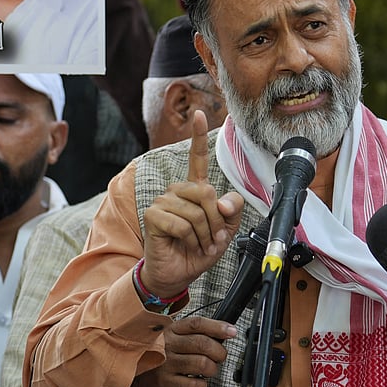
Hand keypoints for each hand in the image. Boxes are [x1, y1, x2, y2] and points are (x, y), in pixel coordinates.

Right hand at [129, 315, 237, 386]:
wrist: (140, 382)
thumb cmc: (164, 358)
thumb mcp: (175, 339)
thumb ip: (195, 334)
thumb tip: (224, 333)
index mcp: (171, 330)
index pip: (197, 324)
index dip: (217, 327)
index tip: (232, 331)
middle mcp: (167, 345)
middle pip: (202, 343)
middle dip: (219, 352)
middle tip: (220, 357)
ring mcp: (165, 364)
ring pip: (202, 364)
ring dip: (212, 369)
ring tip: (208, 370)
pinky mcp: (165, 383)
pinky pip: (195, 384)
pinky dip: (202, 384)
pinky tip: (197, 382)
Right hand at [140, 110, 242, 298]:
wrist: (178, 273)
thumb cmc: (199, 250)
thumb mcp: (225, 231)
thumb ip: (232, 211)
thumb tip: (224, 202)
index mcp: (194, 190)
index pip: (196, 159)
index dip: (198, 136)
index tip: (198, 114)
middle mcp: (177, 191)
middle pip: (207, 193)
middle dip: (216, 222)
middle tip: (212, 239)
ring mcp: (164, 201)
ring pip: (196, 212)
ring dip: (204, 235)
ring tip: (198, 244)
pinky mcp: (153, 215)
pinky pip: (182, 223)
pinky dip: (190, 239)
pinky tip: (184, 245)